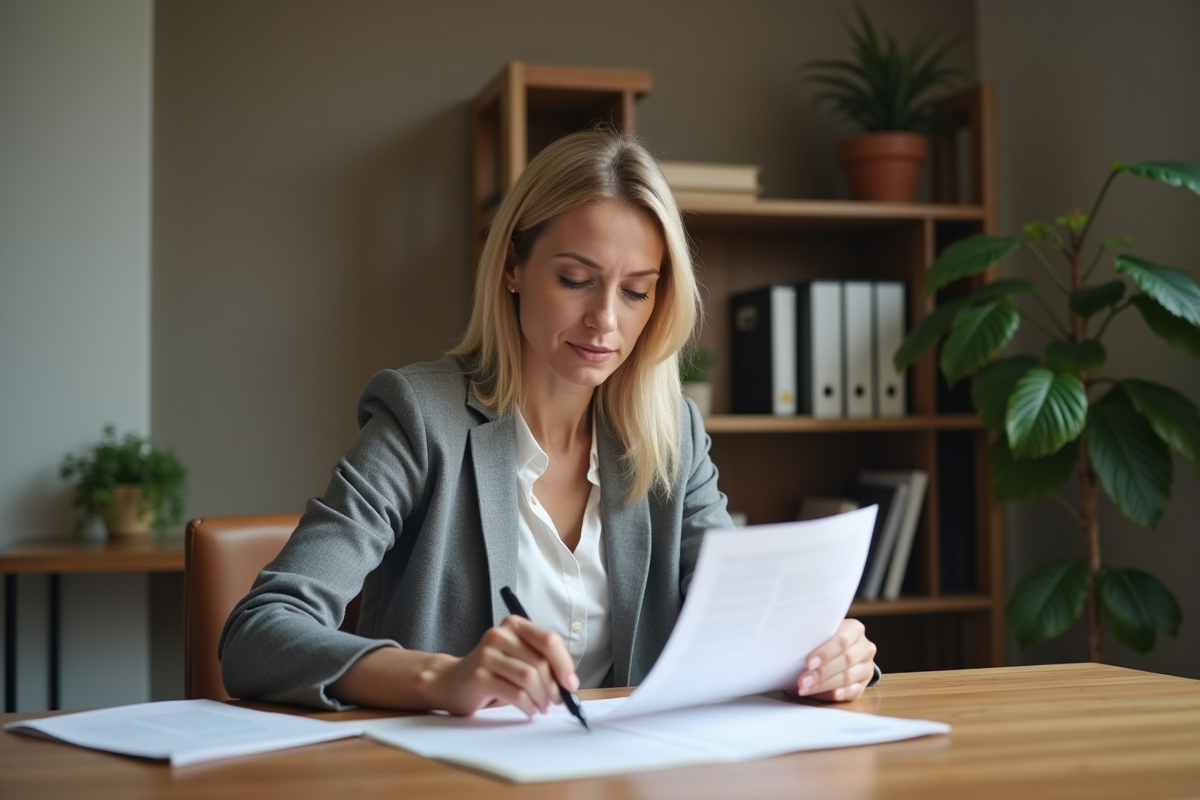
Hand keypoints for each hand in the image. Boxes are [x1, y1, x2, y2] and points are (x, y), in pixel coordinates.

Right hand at [428, 615, 578, 716]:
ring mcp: (487, 654)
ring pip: (529, 678)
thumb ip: (542, 662)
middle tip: (557, 701)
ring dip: (542, 698)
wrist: (452, 682)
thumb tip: (570, 683)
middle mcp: (500, 635)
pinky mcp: (479, 676)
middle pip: (540, 662)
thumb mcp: (519, 658)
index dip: (564, 664)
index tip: (571, 684)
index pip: (549, 640)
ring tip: (542, 707)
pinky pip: (515, 694)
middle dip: (554, 687)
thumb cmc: (494, 671)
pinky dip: (528, 706)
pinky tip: (529, 711)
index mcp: (514, 625)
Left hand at [794, 619, 876, 701]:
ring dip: (825, 685)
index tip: (809, 663)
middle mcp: (865, 647)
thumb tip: (794, 651)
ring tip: (806, 688)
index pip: (842, 640)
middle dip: (821, 673)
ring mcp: (867, 666)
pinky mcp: (864, 683)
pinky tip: (831, 694)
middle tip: (803, 681)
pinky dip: (842, 693)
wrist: (838, 651)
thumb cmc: (824, 641)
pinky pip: (855, 690)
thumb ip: (815, 639)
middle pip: (845, 660)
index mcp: (854, 629)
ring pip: (848, 677)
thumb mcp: (821, 635)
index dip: (825, 652)